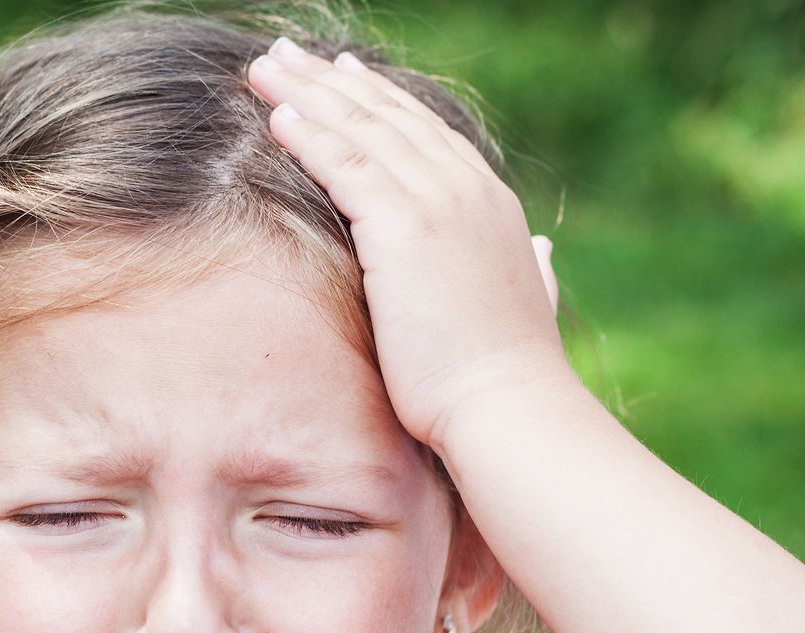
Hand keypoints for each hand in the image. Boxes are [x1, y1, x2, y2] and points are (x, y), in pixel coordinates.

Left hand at [248, 39, 567, 448]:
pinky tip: (275, 116)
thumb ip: (532, 269)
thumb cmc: (503, 377)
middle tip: (284, 54)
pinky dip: (310, 135)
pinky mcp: (403, 227)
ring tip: (263, 68)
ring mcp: (437, 203)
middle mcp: (467, 189)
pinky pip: (345, 165)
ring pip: (360, 129)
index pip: (423, 133)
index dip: (376, 99)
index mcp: (490, 204)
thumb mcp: (526, 304)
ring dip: (306, 94)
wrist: (506, 406)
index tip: (338, 75)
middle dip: (329, 81)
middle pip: (386, 116)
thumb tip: (541, 253)